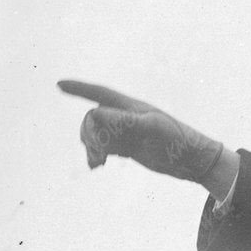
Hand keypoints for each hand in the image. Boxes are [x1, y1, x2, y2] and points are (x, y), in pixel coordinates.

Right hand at [57, 78, 236, 190]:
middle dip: (89, 133)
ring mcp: (126, 133)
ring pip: (97, 135)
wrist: (192, 160)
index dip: (79, 89)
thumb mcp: (149, 129)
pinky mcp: (128, 148)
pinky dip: (97, 155)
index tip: (58, 84)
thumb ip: (122, 121)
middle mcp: (125, 117)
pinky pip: (104, 148)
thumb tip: (93, 114)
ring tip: (98, 163)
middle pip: (93, 119)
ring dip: (91, 146)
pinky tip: (97, 166)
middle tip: (98, 153)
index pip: (99, 93)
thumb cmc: (175, 139)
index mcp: (130, 106)